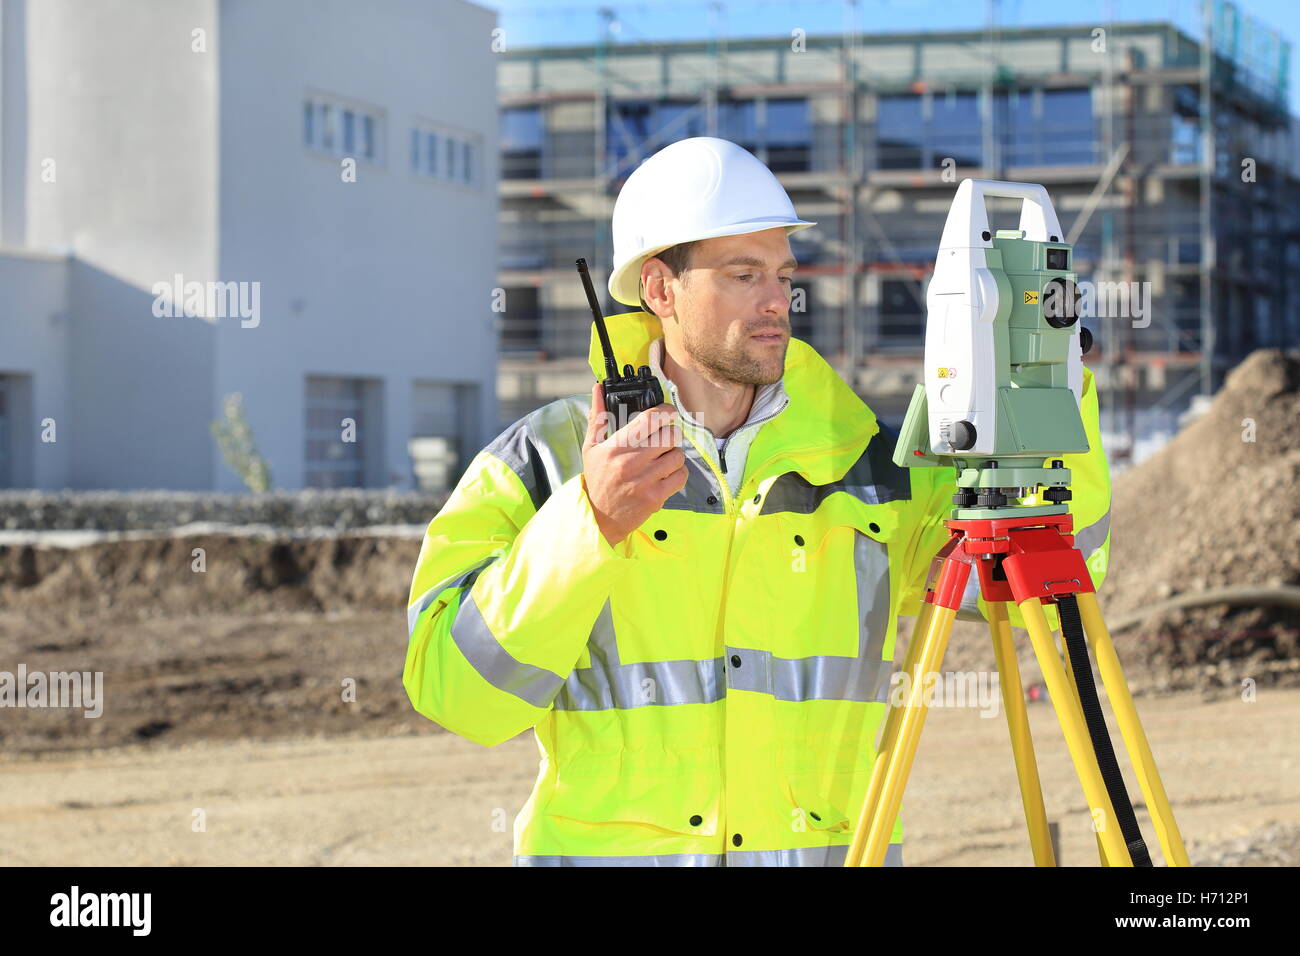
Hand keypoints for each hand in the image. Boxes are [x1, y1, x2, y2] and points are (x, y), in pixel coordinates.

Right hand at [581, 381, 686, 547]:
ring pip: (678, 455)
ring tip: (662, 459)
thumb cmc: (597, 478)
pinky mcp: (656, 497)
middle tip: (664, 439)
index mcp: (616, 446)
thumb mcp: (591, 446)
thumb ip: (598, 416)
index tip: (669, 411)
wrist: (599, 517)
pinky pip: (681, 476)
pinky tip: (665, 474)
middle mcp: (631, 462)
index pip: (651, 418)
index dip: (666, 410)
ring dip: (674, 455)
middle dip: (670, 434)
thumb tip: (598, 387)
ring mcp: (645, 480)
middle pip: (670, 435)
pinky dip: (678, 473)